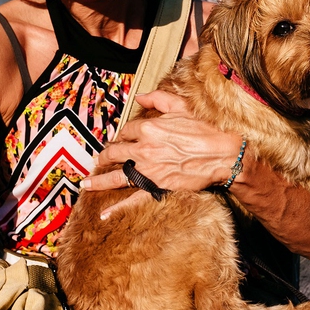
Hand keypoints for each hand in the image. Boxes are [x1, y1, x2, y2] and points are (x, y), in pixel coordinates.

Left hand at [83, 90, 239, 218]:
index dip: (122, 135)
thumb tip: (139, 94)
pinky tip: (104, 214)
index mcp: (149, 127)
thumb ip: (158, 98)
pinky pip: (132, 199)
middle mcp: (144, 148)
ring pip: (116, 175)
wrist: (222, 154)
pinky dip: (117, 208)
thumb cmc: (205, 129)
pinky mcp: (157, 186)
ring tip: (86, 184)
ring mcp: (148, 170)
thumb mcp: (181, 106)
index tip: (120, 138)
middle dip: (106, 155)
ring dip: (99, 180)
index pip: (127, 130)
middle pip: (116, 151)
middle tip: (100, 159)